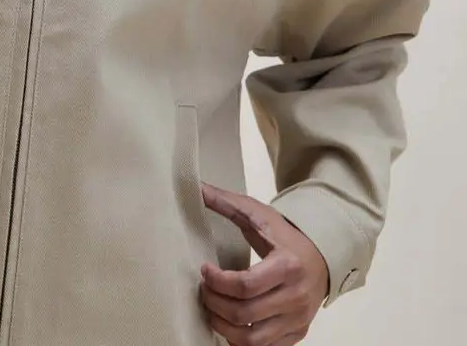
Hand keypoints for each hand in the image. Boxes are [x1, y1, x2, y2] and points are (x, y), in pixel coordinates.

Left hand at [198, 183, 328, 345]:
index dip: (218, 281)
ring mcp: (298, 319)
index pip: (246, 285)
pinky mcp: (297, 334)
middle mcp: (296, 297)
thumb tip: (195, 186)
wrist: (321, 256)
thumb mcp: (258, 214)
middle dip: (214, 303)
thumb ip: (226, 202)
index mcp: (288, 266)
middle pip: (245, 313)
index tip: (204, 270)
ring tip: (212, 308)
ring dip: (223, 326)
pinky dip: (240, 340)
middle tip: (203, 290)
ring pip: (252, 339)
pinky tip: (229, 323)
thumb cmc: (284, 235)